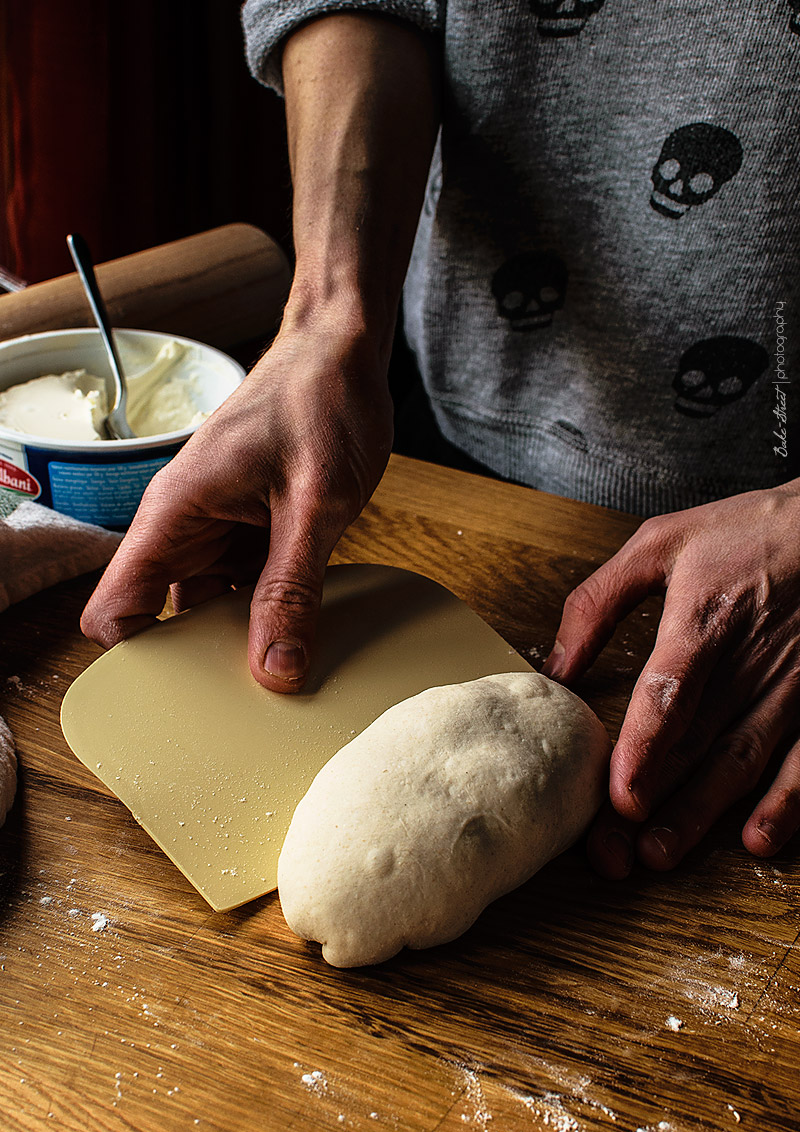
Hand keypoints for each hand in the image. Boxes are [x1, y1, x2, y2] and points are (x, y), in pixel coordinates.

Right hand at [80, 317, 393, 692]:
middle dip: (199, 664)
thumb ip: (292, 587)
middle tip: (250, 707)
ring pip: (211, 609)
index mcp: (174, 515)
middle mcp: (186, 527)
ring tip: (284, 677)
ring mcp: (220, 529)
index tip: (183, 703)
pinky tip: (306, 633)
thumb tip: (275, 669)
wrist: (344, 347)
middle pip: (163, 621)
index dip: (137, 661)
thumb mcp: (316, 503)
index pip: (115, 609)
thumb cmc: (321, 399)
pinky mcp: (253, 530)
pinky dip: (272, 612)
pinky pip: (249, 587)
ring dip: (242, 640)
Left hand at [542, 481, 799, 875]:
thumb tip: (554, 664)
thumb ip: (598, 602)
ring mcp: (791, 686)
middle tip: (615, 852)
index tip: (619, 795)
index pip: (670, 693)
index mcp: (703, 619)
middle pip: (695, 743)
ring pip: (741, 762)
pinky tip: (758, 838)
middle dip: (654, 803)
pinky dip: (787, 803)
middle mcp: (749, 660)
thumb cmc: (746, 531)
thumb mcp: (660, 543)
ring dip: (703, 814)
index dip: (644, 748)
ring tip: (661, 854)